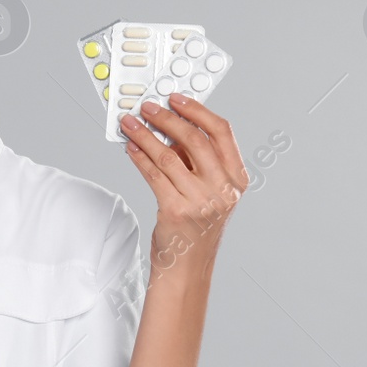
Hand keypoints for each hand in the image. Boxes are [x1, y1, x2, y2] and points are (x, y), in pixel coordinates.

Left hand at [119, 94, 248, 267]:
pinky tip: (130, 147)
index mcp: (236, 180)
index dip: (197, 110)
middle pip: (195, 139)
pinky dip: (139, 157)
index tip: (176, 99)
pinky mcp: (176, 211)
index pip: (221, 133)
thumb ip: (196, 163)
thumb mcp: (208, 194)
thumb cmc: (195, 229)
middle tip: (147, 108)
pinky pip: (153, 174)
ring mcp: (201, 201)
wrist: (186, 268)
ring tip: (130, 124)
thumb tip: (168, 129)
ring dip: (145, 135)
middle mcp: (223, 190)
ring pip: (168, 155)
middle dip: (167, 118)